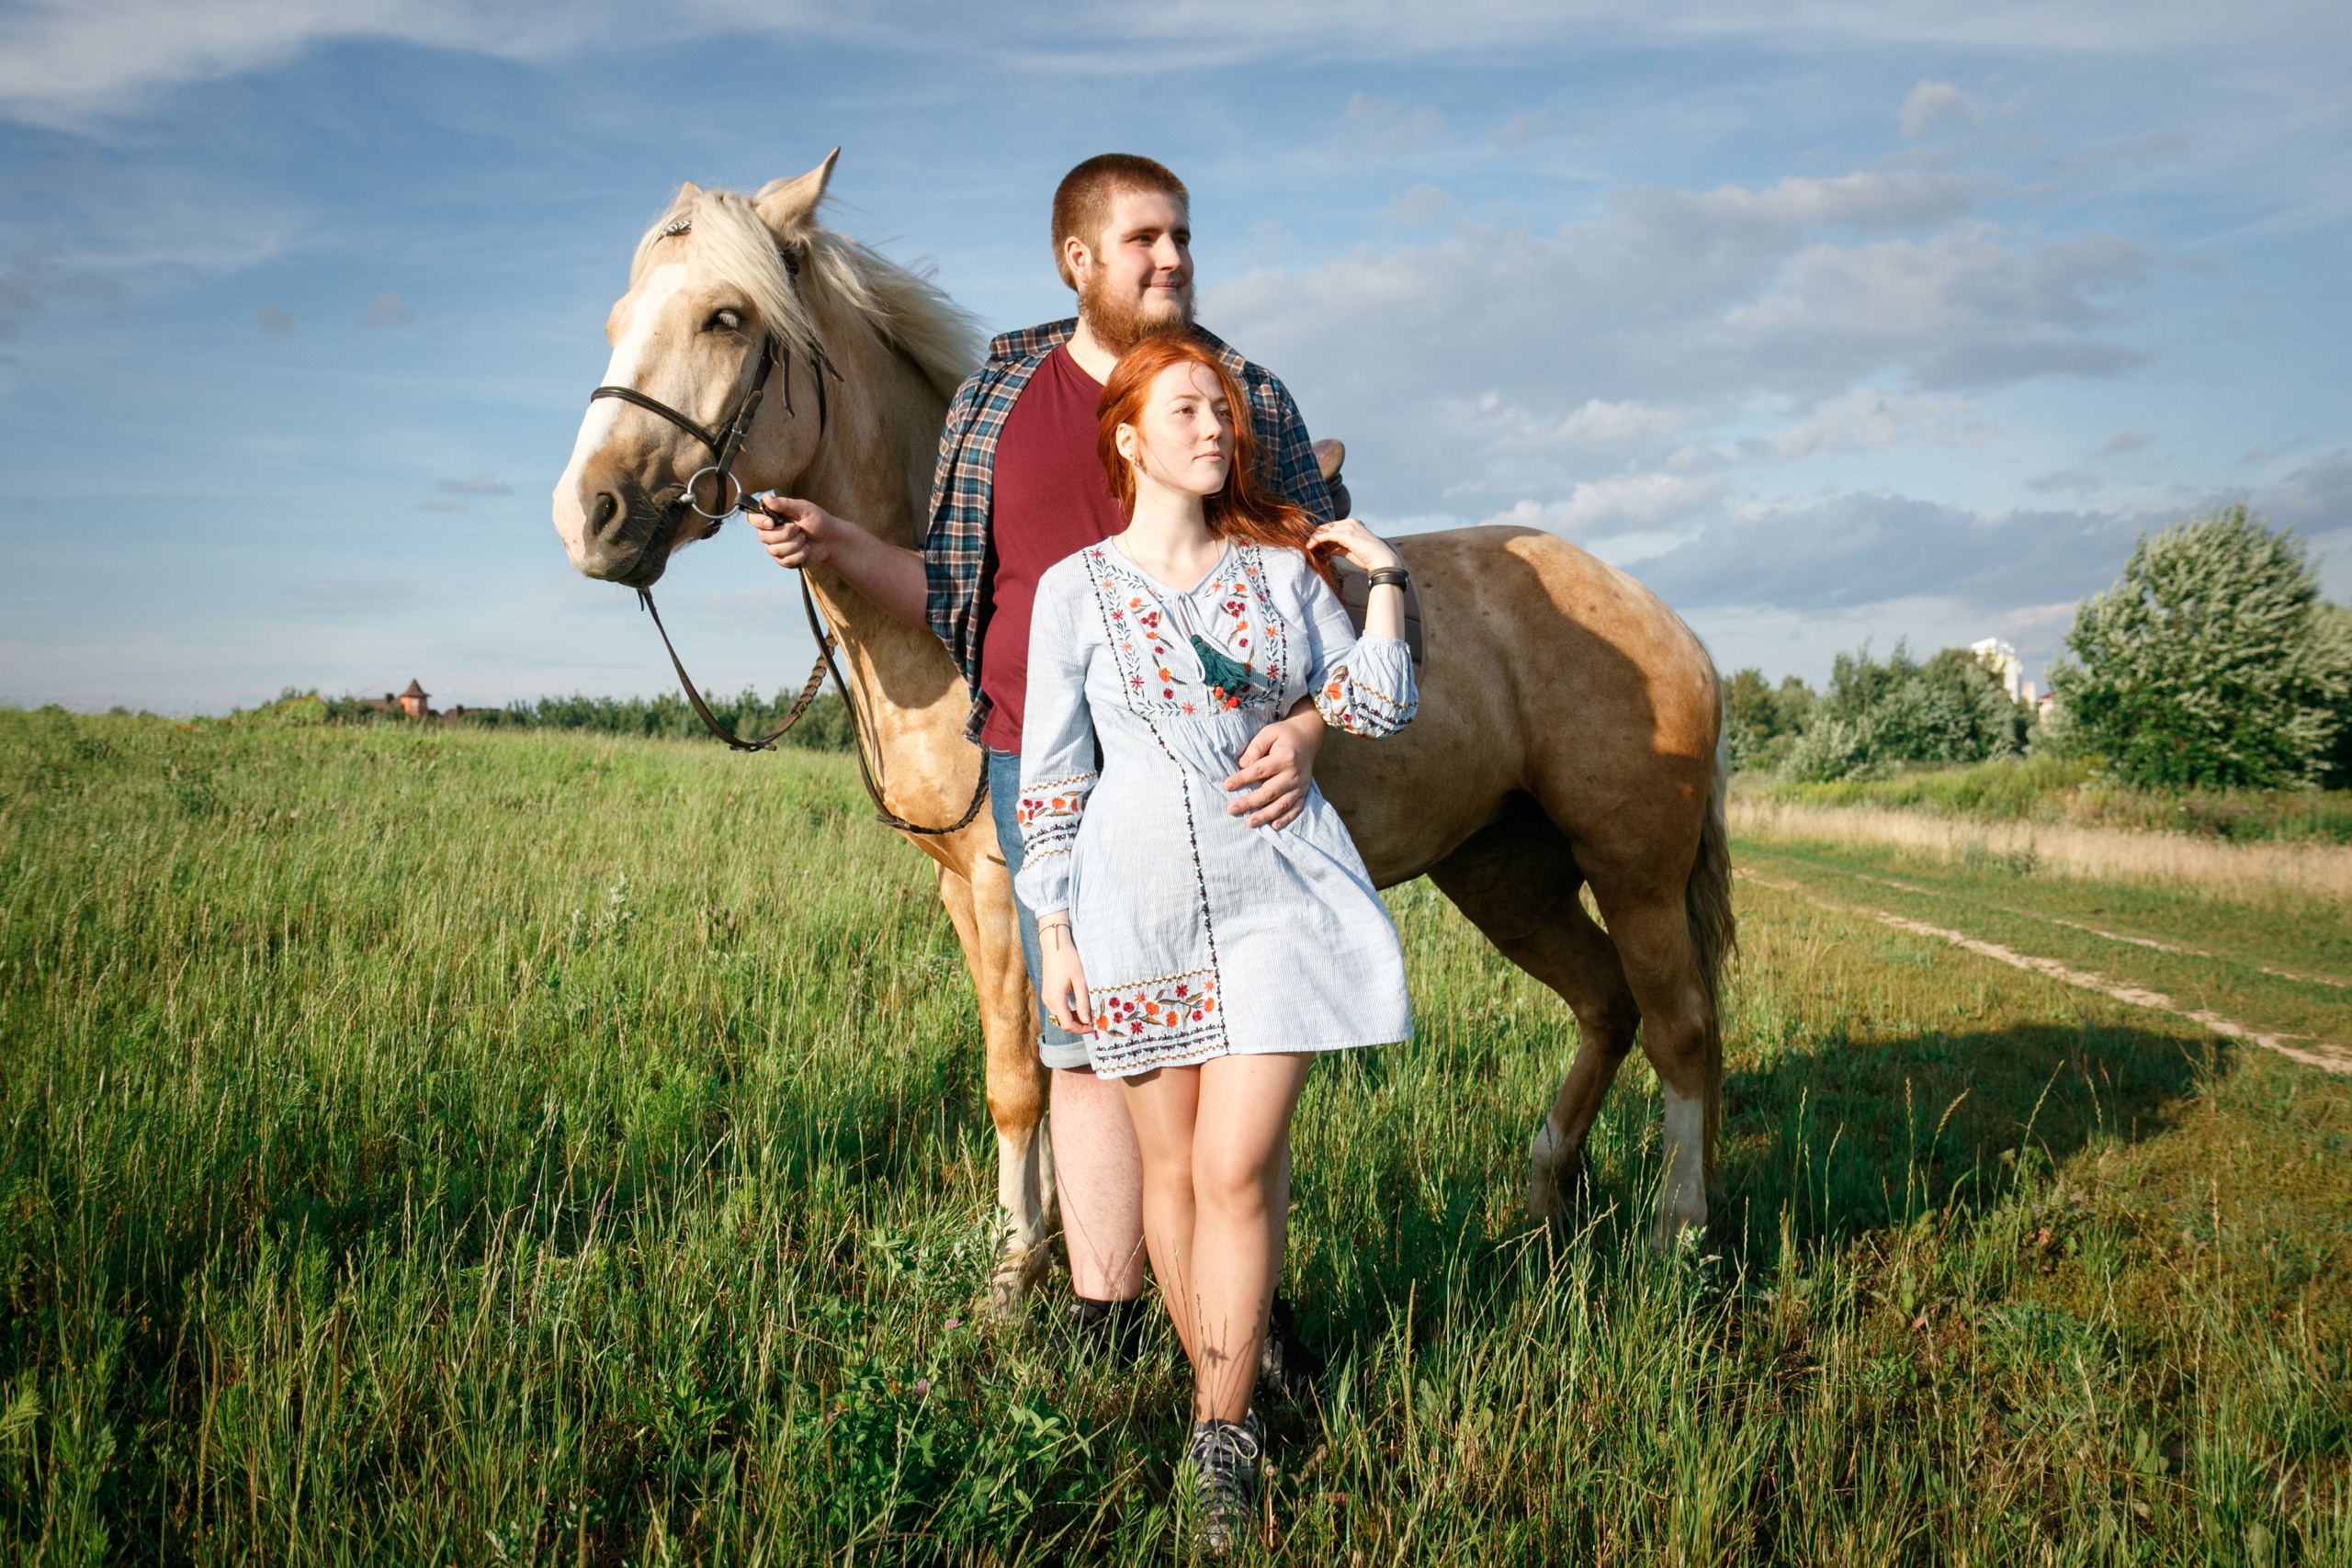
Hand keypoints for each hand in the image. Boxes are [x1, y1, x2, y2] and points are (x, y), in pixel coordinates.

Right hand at [748, 494, 842, 571]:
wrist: (831, 539)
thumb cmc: (817, 520)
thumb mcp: (803, 508)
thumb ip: (784, 504)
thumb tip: (765, 498)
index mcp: (772, 517)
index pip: (753, 519)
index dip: (758, 522)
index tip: (771, 523)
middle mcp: (770, 533)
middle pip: (764, 537)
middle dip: (785, 534)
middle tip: (798, 529)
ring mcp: (776, 548)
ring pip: (775, 550)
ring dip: (795, 544)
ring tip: (804, 539)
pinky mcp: (784, 561)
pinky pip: (785, 561)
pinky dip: (800, 554)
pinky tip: (806, 549)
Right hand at [1036, 919, 1093, 1032]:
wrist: (1054, 945)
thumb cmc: (1069, 960)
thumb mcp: (1080, 982)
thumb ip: (1083, 1003)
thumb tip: (1087, 1021)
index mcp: (1055, 999)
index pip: (1067, 1024)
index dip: (1081, 1029)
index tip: (1094, 1027)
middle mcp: (1048, 1001)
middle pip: (1062, 1023)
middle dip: (1078, 1025)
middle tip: (1094, 1021)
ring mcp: (1046, 997)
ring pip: (1059, 1016)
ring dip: (1073, 1019)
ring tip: (1088, 1014)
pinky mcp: (1047, 992)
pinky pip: (1057, 1008)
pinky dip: (1067, 1011)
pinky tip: (1079, 1006)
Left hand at [1223, 703, 1322, 829]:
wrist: (1308, 737)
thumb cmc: (1284, 735)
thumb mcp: (1269, 732)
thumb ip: (1255, 747)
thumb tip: (1243, 764)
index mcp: (1285, 757)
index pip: (1259, 771)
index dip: (1242, 779)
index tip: (1226, 785)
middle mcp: (1295, 774)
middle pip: (1269, 791)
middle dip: (1249, 802)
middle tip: (1231, 809)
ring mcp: (1301, 786)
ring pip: (1282, 804)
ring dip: (1265, 815)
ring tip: (1249, 823)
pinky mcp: (1304, 792)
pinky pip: (1296, 808)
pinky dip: (1286, 819)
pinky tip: (1273, 826)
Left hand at [1309, 517, 1401, 574]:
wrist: (1382, 560)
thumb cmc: (1368, 557)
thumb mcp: (1349, 550)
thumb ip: (1337, 547)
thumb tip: (1324, 549)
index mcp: (1352, 524)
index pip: (1331, 527)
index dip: (1320, 535)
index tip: (1312, 544)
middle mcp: (1350, 522)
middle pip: (1325, 526)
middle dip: (1315, 536)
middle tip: (1307, 545)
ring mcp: (1348, 527)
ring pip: (1323, 530)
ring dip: (1313, 538)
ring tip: (1307, 547)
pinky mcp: (1346, 534)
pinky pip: (1325, 535)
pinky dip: (1316, 540)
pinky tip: (1310, 547)